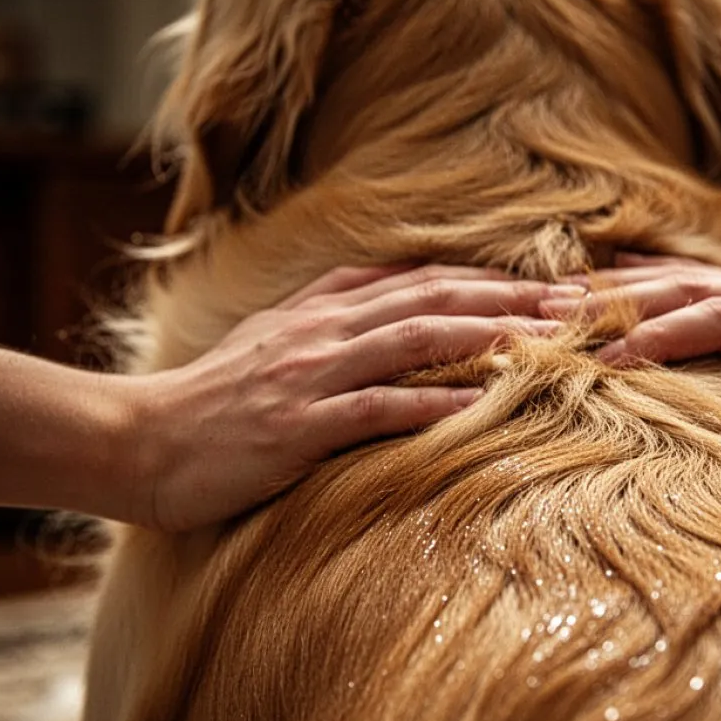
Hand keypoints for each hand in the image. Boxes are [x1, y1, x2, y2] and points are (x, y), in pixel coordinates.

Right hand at [127, 264, 576, 529]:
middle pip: (435, 298)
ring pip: (415, 339)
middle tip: (580, 304)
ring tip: (551, 341)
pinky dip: (431, 402)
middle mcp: (325, 330)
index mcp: (324, 308)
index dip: (494, 281)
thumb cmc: (217, 400)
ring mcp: (312, 375)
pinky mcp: (298, 427)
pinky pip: (376, 407)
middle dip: (513, 298)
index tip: (553, 287)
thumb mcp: (279, 341)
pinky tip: (481, 403)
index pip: (425, 280)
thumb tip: (406, 308)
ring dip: (490, 336)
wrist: (141, 441)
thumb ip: (339, 320)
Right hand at [539, 255, 720, 447]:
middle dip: (614, 305)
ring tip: (555, 301)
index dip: (660, 338)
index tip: (605, 363)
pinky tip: (611, 278)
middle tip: (547, 321)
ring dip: (620, 289)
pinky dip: (650, 274)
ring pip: (685, 279)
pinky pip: (701, 279)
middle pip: (686, 288)